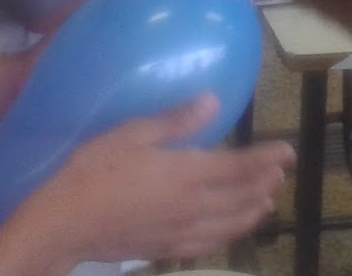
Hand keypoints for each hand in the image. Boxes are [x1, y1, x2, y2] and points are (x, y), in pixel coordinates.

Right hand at [17, 95, 293, 267]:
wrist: (63, 226)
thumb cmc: (92, 173)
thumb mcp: (130, 136)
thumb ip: (175, 122)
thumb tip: (214, 101)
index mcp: (185, 174)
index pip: (238, 167)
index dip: (266, 159)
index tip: (288, 151)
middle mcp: (191, 206)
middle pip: (241, 198)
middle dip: (265, 184)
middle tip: (281, 173)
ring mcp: (180, 232)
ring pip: (229, 225)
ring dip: (253, 212)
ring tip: (267, 203)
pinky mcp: (165, 249)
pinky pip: (208, 245)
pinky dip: (228, 236)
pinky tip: (229, 233)